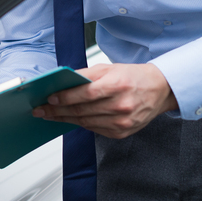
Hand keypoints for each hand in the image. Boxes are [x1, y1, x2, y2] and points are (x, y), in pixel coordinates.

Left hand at [33, 63, 176, 138]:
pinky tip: (70, 119)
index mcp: (118, 85)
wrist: (160, 90)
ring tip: (51, 115)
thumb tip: (62, 82)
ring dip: (65, 119)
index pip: (85, 94)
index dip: (65, 97)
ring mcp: (122, 121)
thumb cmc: (133, 77)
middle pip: (82, 110)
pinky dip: (81, 124)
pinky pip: (95, 129)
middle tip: (41, 110)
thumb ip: (85, 75)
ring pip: (86, 122)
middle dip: (57, 111)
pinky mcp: (122, 132)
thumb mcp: (109, 68)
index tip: (49, 99)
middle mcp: (121, 105)